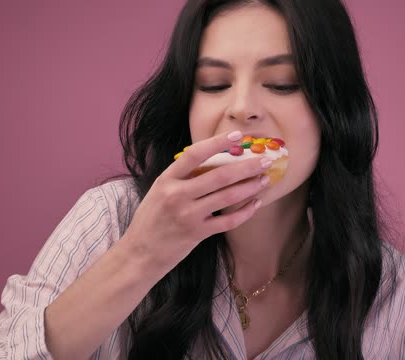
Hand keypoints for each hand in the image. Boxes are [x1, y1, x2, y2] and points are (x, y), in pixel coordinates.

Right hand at [120, 131, 271, 271]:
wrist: (139, 253)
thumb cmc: (151, 219)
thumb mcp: (159, 191)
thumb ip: (181, 177)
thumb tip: (213, 161)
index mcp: (167, 179)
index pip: (195, 154)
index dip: (218, 143)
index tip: (237, 135)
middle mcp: (177, 195)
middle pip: (219, 176)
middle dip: (246, 167)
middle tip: (265, 161)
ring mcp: (188, 215)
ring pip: (228, 197)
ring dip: (250, 187)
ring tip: (264, 179)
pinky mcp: (197, 234)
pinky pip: (228, 221)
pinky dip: (245, 212)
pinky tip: (255, 203)